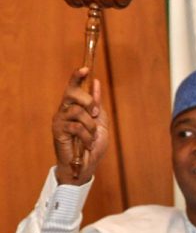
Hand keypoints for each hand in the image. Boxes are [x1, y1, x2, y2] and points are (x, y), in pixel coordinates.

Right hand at [52, 68, 108, 184]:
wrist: (86, 164)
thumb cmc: (92, 143)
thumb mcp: (99, 120)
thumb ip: (97, 103)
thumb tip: (96, 82)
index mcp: (74, 106)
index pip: (73, 87)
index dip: (77, 77)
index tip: (84, 68)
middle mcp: (64, 110)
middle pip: (72, 93)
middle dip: (88, 101)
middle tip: (95, 114)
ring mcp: (59, 120)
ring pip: (77, 110)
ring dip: (90, 124)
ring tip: (91, 136)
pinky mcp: (58, 131)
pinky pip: (76, 126)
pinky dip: (87, 136)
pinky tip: (87, 144)